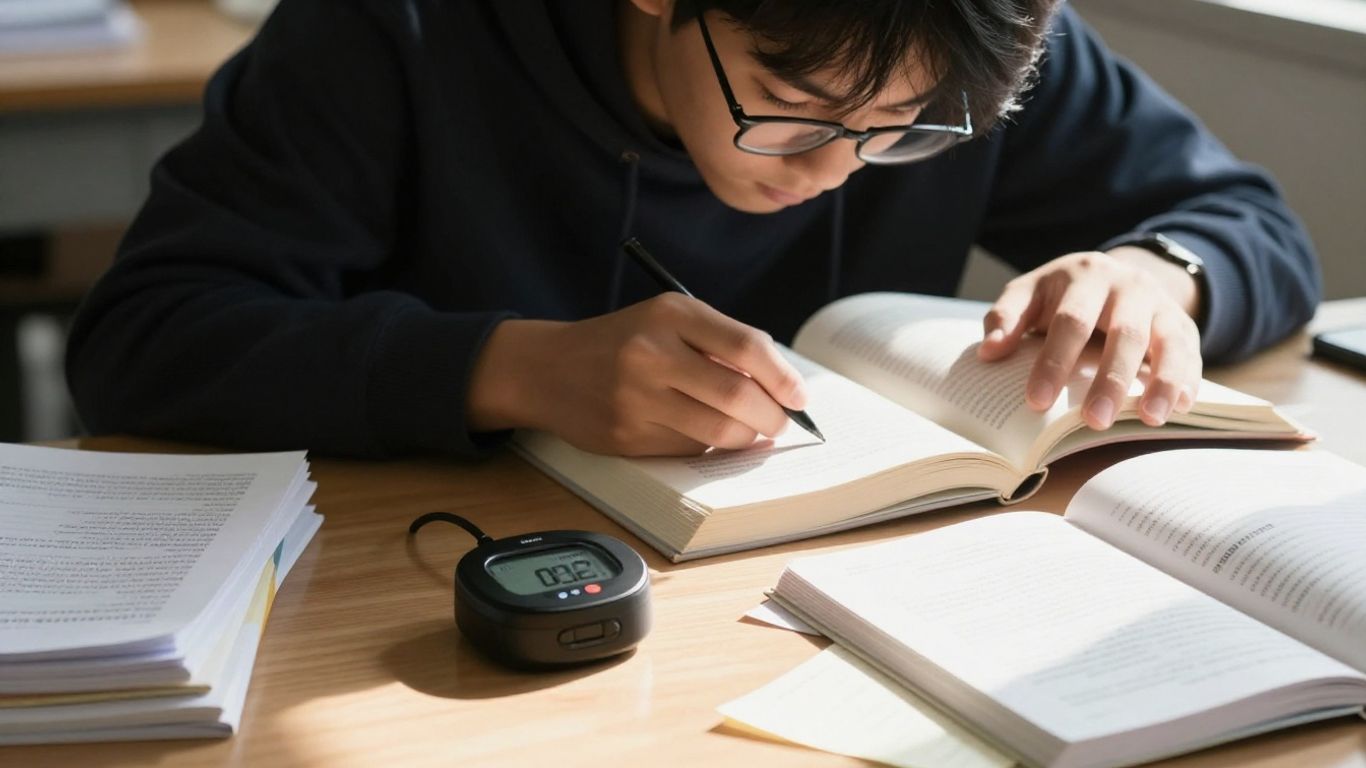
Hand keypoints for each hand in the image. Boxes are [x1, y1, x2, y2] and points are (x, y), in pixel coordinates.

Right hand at [467, 294, 807, 455]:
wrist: (548, 368)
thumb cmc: (622, 342)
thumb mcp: (666, 320)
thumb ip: (718, 342)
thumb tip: (779, 385)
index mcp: (670, 314)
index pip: (746, 347)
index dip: (782, 377)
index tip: (799, 396)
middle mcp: (652, 353)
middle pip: (738, 395)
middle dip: (772, 416)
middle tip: (780, 422)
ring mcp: (637, 398)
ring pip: (718, 430)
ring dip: (747, 437)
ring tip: (751, 430)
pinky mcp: (627, 434)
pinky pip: (689, 446)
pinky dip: (709, 443)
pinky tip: (704, 431)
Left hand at [976, 249, 1202, 428]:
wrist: (1113, 275)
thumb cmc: (1061, 295)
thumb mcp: (1029, 295)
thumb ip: (1007, 318)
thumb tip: (988, 351)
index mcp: (1085, 276)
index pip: (1070, 321)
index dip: (1054, 362)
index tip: (1036, 401)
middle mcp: (1129, 286)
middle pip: (1124, 333)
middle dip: (1110, 380)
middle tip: (1094, 422)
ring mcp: (1160, 305)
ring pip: (1167, 342)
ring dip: (1161, 382)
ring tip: (1150, 419)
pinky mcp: (1183, 324)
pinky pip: (1192, 352)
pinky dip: (1189, 380)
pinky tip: (1181, 408)